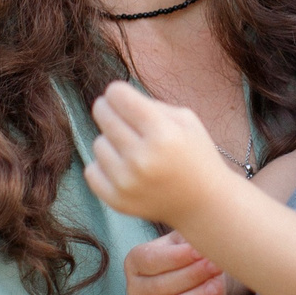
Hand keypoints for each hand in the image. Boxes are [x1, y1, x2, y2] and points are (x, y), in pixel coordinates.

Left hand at [84, 82, 229, 226]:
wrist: (204, 203)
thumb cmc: (195, 154)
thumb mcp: (185, 119)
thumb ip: (149, 103)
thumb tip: (111, 98)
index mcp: (163, 133)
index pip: (117, 96)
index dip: (117, 92)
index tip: (122, 97)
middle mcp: (142, 158)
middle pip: (103, 115)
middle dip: (109, 110)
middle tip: (121, 117)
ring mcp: (127, 182)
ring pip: (97, 143)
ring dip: (111, 142)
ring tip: (132, 150)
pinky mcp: (117, 200)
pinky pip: (91, 171)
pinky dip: (104, 167)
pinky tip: (124, 169)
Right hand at [126, 232, 247, 294]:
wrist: (203, 275)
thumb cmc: (192, 253)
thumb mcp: (186, 237)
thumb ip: (188, 235)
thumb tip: (200, 238)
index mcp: (136, 262)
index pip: (149, 261)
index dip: (176, 258)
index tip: (200, 251)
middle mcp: (136, 290)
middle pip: (159, 287)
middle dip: (190, 277)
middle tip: (215, 266)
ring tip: (217, 287)